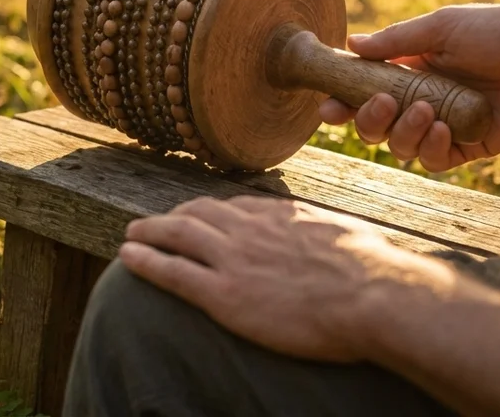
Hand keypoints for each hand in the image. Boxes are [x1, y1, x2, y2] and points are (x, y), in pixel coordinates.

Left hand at [119, 195, 449, 363]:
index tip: (198, 215)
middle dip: (173, 216)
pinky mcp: (224, 294)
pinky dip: (146, 261)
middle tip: (155, 222)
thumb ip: (323, 231)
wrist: (372, 294)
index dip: (211, 210)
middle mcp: (250, 229)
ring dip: (149, 232)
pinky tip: (127, 257)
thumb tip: (330, 235)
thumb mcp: (345, 233)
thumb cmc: (372, 268)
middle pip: (199, 214)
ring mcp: (233, 260)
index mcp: (280, 215)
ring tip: (131, 234)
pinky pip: (173, 272)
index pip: (234, 206)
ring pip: (177, 236)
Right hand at [320, 4, 499, 170]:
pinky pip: (433, 160)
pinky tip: (442, 128)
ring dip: (403, 132)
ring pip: (399, 146)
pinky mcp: (466, 147)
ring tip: (427, 110)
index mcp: (409, 69)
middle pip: (373, 125)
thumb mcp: (443, 27)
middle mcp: (421, 100)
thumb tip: (351, 44)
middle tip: (386, 102)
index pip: (364, 90)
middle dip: (368, 119)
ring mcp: (442, 125)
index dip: (342, 101)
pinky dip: (430, 147)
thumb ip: (396, 40)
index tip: (329, 106)